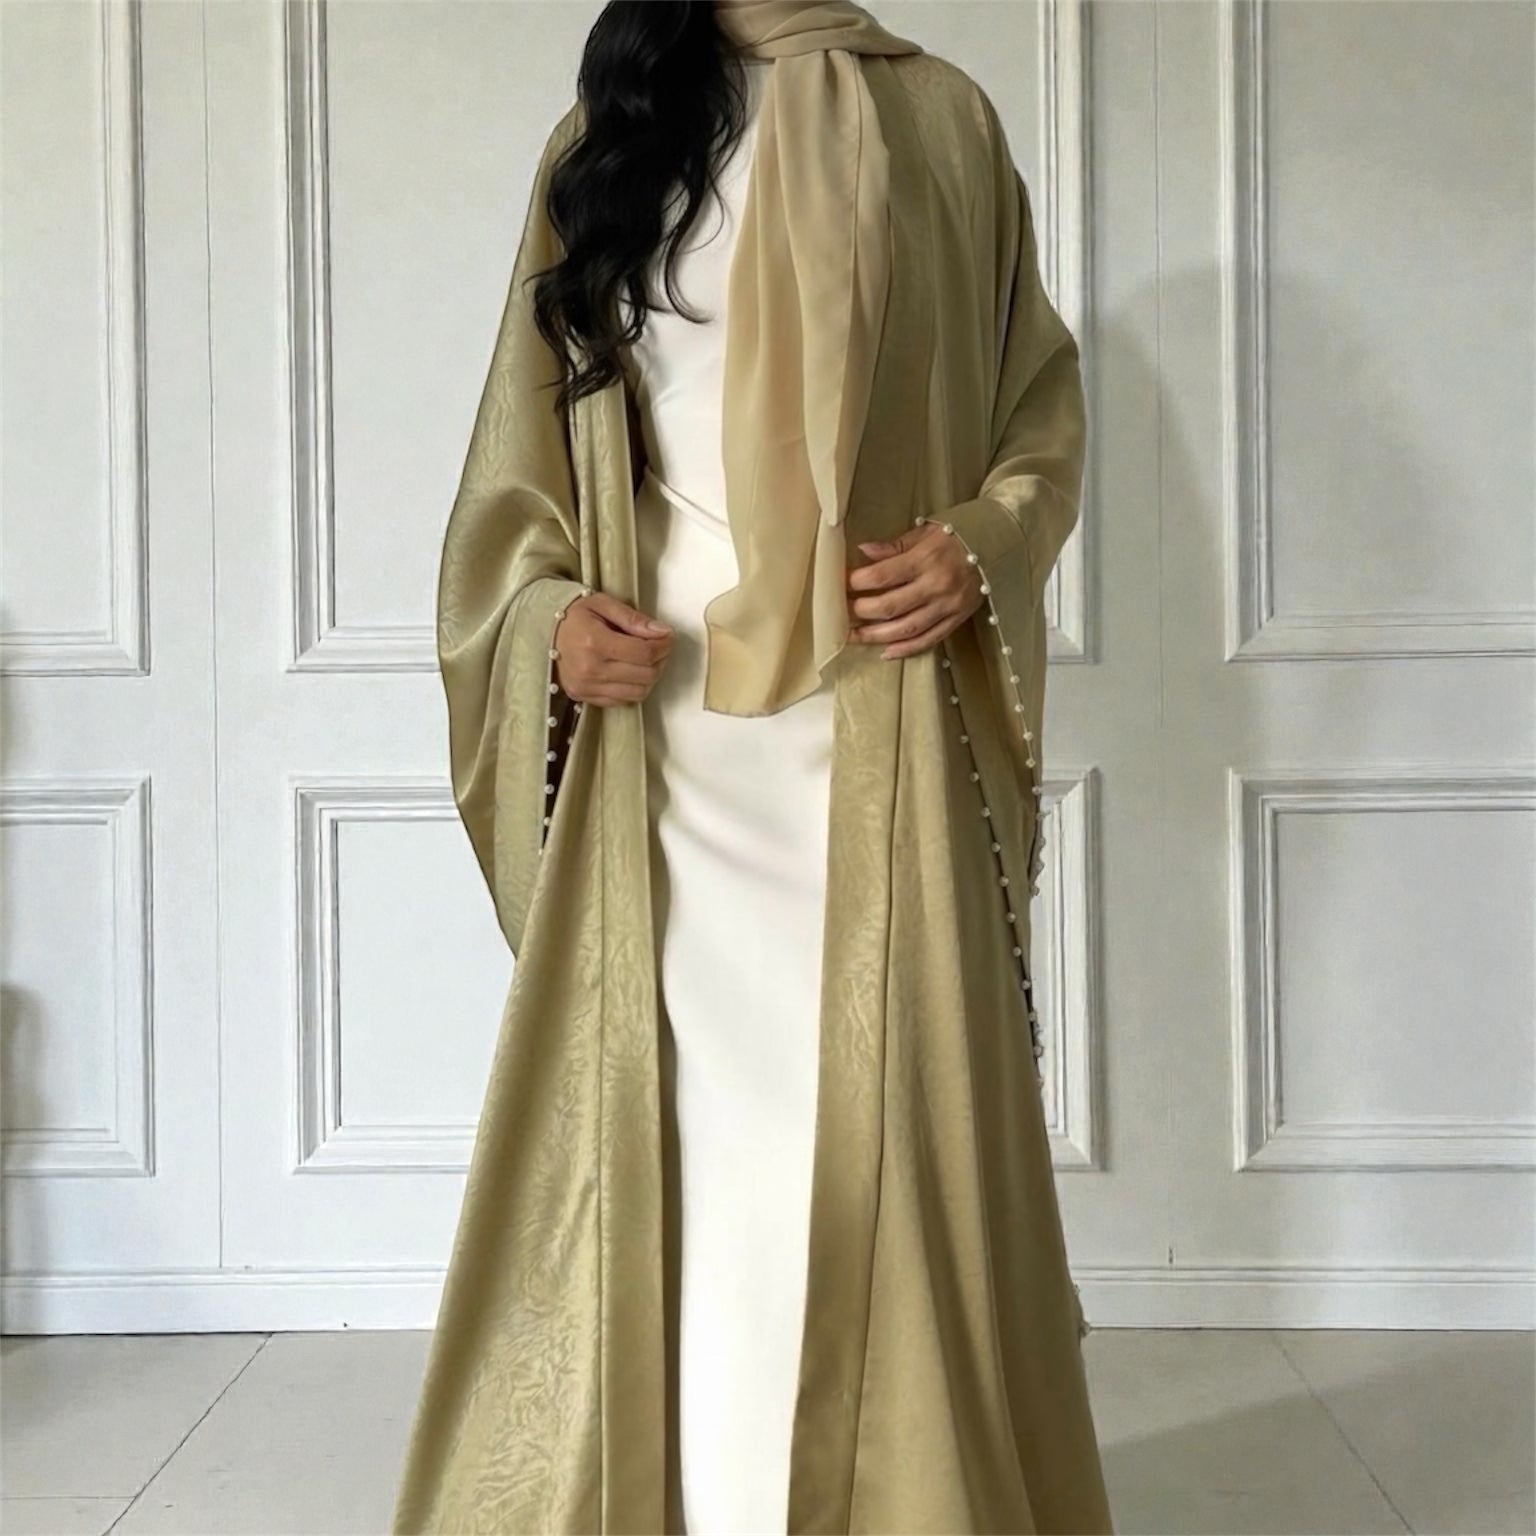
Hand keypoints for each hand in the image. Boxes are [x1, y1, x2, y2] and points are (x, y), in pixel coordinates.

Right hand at [554, 592, 672, 704]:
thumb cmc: (573, 615)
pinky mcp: (585, 698)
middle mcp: (591, 670)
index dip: (664, 645)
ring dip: (650, 676)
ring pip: (639, 692)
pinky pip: (623, 700)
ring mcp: (587, 687)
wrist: (541, 633)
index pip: (644, 653)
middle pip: (646, 675)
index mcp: (594, 643)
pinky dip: (634, 687)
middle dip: (661, 659)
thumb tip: (662, 632)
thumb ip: (633, 618)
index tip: (667, 636)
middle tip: (659, 646)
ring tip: (646, 659)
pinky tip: (630, 671)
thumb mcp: (602, 604)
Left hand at [845, 522, 983, 658]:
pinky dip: (906, 649)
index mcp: (927, 558)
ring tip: (854, 637)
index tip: (842, 585)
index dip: (858, 582)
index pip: (884, 575)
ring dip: (876, 636)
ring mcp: (948, 605)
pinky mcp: (958, 618)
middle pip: (891, 606)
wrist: (999, 544)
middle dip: (861, 612)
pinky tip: (886, 651)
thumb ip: (894, 546)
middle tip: (843, 614)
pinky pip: (929, 639)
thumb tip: (863, 552)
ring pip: (907, 628)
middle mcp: (937, 584)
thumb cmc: (958, 535)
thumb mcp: (926, 532)